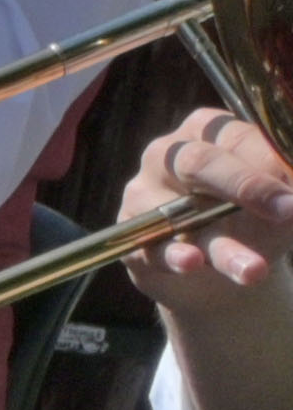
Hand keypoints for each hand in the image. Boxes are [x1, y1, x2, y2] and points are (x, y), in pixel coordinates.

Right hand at [129, 115, 292, 317]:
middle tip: (287, 210)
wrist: (215, 277)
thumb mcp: (279, 204)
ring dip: (222, 244)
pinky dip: (174, 256)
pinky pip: (152, 247)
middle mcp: (168, 155)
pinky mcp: (133, 237)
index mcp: (209, 132)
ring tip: (255, 270)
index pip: (239, 138)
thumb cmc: (251, 221)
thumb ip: (289, 196)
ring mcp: (143, 195)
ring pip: (179, 215)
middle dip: (245, 185)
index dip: (273, 163)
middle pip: (199, 162)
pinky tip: (191, 263)